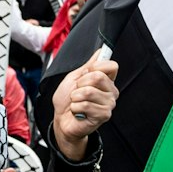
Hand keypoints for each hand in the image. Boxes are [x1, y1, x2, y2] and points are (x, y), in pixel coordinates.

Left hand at [51, 47, 119, 161]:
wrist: (61, 120)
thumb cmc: (67, 100)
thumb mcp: (75, 77)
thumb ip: (89, 65)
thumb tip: (101, 51)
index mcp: (106, 81)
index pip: (111, 65)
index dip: (94, 67)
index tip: (85, 74)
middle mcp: (111, 92)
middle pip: (97, 76)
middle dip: (80, 83)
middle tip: (77, 92)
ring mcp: (109, 104)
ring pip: (89, 91)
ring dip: (75, 97)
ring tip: (76, 102)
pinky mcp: (104, 115)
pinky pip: (85, 105)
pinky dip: (75, 107)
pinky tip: (78, 112)